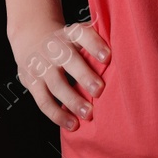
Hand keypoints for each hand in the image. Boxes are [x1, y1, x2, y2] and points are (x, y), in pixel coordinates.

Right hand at [8, 16, 109, 130]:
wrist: (30, 38)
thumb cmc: (65, 41)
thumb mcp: (77, 34)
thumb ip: (97, 41)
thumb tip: (127, 53)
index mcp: (69, 34)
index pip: (81, 34)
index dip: (94, 44)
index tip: (108, 57)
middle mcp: (54, 47)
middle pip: (68, 60)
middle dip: (84, 76)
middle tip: (99, 91)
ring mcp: (41, 65)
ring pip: (56, 83)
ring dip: (72, 100)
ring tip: (88, 114)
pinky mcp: (31, 82)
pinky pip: (44, 101)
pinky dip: (57, 114)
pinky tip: (72, 124)